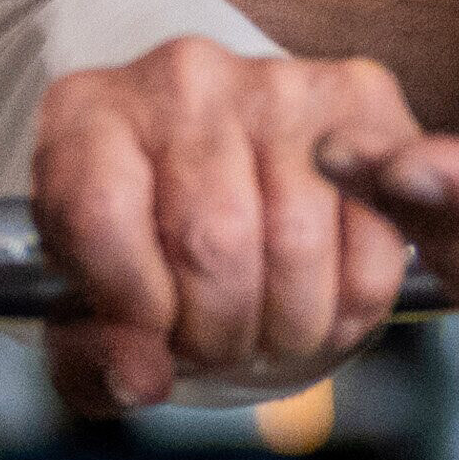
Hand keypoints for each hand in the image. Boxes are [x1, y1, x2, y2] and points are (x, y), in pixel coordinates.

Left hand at [27, 39, 429, 410]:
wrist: (209, 157)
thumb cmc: (139, 234)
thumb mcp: (84, 298)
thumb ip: (90, 354)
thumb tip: (142, 378)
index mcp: (85, 118)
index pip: (101, 214)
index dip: (132, 305)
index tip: (151, 347)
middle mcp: (181, 81)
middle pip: (212, 239)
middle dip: (218, 331)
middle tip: (215, 346)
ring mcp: (277, 84)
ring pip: (297, 241)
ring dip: (287, 324)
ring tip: (265, 327)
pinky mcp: (359, 99)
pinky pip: (375, 234)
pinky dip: (352, 303)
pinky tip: (321, 306)